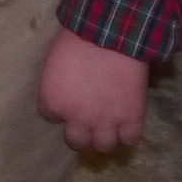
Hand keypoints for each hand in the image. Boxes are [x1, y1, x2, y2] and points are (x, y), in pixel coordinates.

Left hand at [37, 27, 148, 151]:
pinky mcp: (131, 119)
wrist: (108, 34)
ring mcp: (106, 122)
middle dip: (81, 134)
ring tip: (108, 126)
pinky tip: (127, 123)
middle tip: (87, 121)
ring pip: (103, 146)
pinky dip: (128, 133)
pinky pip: (130, 139)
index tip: (68, 100)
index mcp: (53, 103)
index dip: (61, 109)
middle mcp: (77, 119)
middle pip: (76, 142)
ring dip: (105, 137)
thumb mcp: (54, 62)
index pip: (50, 117)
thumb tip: (65, 89)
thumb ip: (57, 83)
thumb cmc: (75, 39)